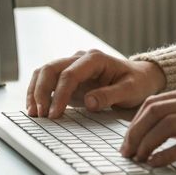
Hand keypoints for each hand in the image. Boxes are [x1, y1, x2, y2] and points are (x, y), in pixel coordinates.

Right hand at [27, 49, 166, 118]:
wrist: (141, 78)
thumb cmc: (137, 82)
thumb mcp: (130, 90)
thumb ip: (110, 95)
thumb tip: (89, 101)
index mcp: (96, 59)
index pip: (70, 74)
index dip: (59, 94)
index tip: (54, 114)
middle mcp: (81, 59)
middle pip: (50, 69)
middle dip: (40, 92)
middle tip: (40, 115)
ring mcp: (73, 67)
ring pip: (44, 73)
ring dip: (35, 92)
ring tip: (34, 114)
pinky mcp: (68, 79)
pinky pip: (47, 82)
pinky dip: (38, 94)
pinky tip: (37, 110)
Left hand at [120, 86, 175, 167]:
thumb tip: (162, 132)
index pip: (156, 102)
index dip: (135, 121)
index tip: (128, 140)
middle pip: (156, 111)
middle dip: (134, 133)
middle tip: (126, 152)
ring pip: (166, 126)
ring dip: (145, 144)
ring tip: (138, 159)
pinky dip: (164, 155)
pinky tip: (156, 164)